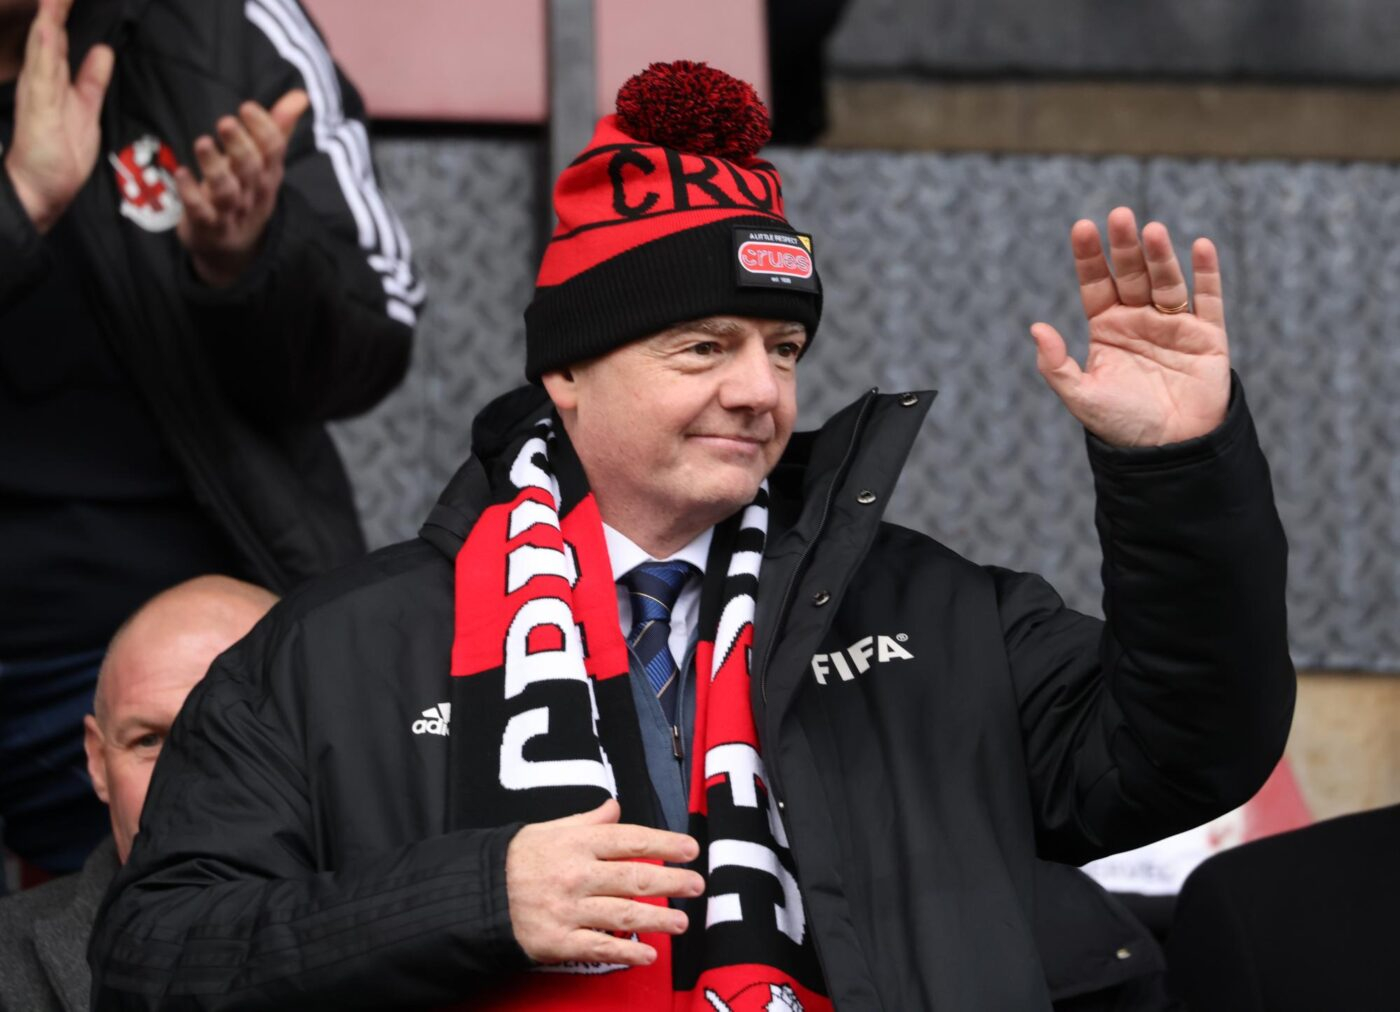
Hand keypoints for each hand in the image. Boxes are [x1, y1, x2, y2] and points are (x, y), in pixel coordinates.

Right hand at [3, 0, 113, 233]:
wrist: (42, 189)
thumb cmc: (60, 153)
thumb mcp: (86, 109)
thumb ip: (92, 80)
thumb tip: (102, 51)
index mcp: (53, 79)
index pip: (60, 37)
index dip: (64, 11)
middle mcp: (41, 80)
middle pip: (49, 34)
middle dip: (54, 7)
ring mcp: (38, 93)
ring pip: (43, 47)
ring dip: (49, 18)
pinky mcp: (38, 109)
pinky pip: (41, 76)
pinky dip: (44, 51)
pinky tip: (46, 31)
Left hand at [175, 89, 308, 287]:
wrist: (231, 250)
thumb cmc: (246, 195)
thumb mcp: (265, 165)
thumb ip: (278, 128)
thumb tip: (300, 96)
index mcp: (268, 175)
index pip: (273, 151)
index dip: (263, 129)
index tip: (247, 107)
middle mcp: (253, 193)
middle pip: (251, 170)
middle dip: (240, 146)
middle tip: (225, 121)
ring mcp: (231, 212)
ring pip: (227, 191)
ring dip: (215, 167)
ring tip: (203, 143)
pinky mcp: (207, 226)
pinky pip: (200, 212)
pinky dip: (191, 194)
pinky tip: (182, 174)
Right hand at [505, 798, 703, 965]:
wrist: (474, 894)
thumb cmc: (515, 859)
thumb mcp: (549, 829)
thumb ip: (586, 821)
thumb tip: (614, 807)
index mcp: (577, 843)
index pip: (630, 840)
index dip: (664, 844)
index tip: (690, 849)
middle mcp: (576, 875)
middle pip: (634, 878)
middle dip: (671, 882)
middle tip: (696, 885)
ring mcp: (568, 910)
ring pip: (623, 914)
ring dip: (658, 919)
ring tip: (682, 923)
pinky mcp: (557, 941)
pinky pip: (599, 947)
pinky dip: (626, 951)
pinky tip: (649, 954)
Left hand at [1030, 207, 1230, 446]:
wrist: (1170, 452)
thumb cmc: (1122, 426)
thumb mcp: (1082, 396)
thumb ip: (1056, 365)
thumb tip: (1036, 328)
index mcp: (1106, 328)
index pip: (1096, 283)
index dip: (1090, 256)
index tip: (1082, 227)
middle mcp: (1139, 319)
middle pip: (1131, 273)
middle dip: (1125, 246)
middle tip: (1119, 216)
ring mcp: (1174, 324)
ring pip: (1166, 280)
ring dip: (1160, 255)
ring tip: (1151, 231)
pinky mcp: (1208, 335)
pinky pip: (1208, 298)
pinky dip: (1206, 272)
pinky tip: (1200, 246)